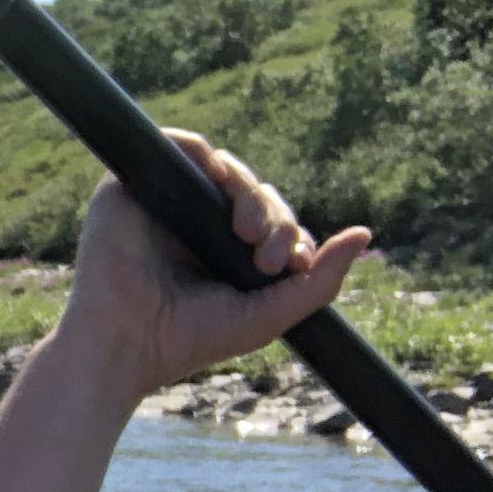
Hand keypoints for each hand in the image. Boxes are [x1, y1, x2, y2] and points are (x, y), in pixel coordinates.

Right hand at [56, 131, 371, 405]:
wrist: (127, 345)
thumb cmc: (190, 339)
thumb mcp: (270, 314)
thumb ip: (320, 281)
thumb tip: (365, 233)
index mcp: (222, 254)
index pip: (273, 222)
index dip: (290, 235)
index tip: (288, 267)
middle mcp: (194, 225)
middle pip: (255, 194)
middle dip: (275, 220)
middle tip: (265, 258)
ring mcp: (164, 204)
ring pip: (224, 171)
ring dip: (249, 195)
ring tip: (246, 233)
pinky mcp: (132, 188)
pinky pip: (177, 146)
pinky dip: (203, 152)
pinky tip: (218, 178)